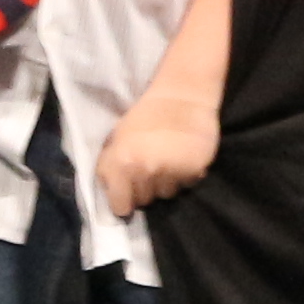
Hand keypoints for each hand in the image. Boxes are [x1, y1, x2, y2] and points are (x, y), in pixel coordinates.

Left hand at [91, 88, 219, 217]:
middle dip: (145, 189)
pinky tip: (182, 158)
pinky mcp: (194, 171)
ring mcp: (171, 172)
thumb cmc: (145, 116)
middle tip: (150, 168)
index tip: (127, 195)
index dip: (123, 201)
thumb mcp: (116, 138)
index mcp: (121, 163)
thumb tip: (112, 194)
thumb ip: (110, 168)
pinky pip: (186, 185)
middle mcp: (145, 171)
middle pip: (144, 201)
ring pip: (166, 195)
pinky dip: (184, 176)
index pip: (120, 206)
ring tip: (168, 161)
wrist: (182, 97)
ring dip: (166, 183)